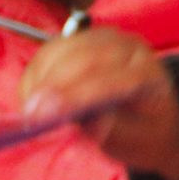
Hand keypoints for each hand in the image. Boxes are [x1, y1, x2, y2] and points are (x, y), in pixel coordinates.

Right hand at [17, 27, 178, 179]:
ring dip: (40, 79)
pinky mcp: (78, 41)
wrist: (148, 120)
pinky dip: (35, 73)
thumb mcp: (135, 140)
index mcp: (147, 71)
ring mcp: (101, 39)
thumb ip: (112, 129)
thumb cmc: (142, 133)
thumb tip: (84, 122)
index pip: (111, 78)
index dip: (76, 95)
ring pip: (62, 50)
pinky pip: (49, 52)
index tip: (48, 115)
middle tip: (31, 114)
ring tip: (30, 111)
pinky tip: (32, 98)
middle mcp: (125, 47)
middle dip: (53, 85)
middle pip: (84, 57)